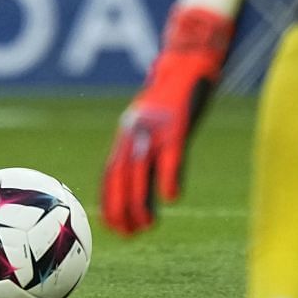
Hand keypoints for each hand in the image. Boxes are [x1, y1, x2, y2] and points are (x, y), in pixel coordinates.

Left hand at [101, 5, 233, 235]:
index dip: (109, 199)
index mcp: (127, 132)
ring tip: (147, 226)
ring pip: (140, 169)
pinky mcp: (176, 124)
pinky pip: (171, 156)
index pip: (110, 171)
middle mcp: (134, 131)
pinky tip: (172, 198)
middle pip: (120, 174)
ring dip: (140, 200)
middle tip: (125, 235)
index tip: (111, 225)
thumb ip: (151, 149)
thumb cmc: (175, 97)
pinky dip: (169, 177)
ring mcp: (154, 127)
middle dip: (119, 207)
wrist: (189, 62)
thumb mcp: (158, 124)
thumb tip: (153, 188)